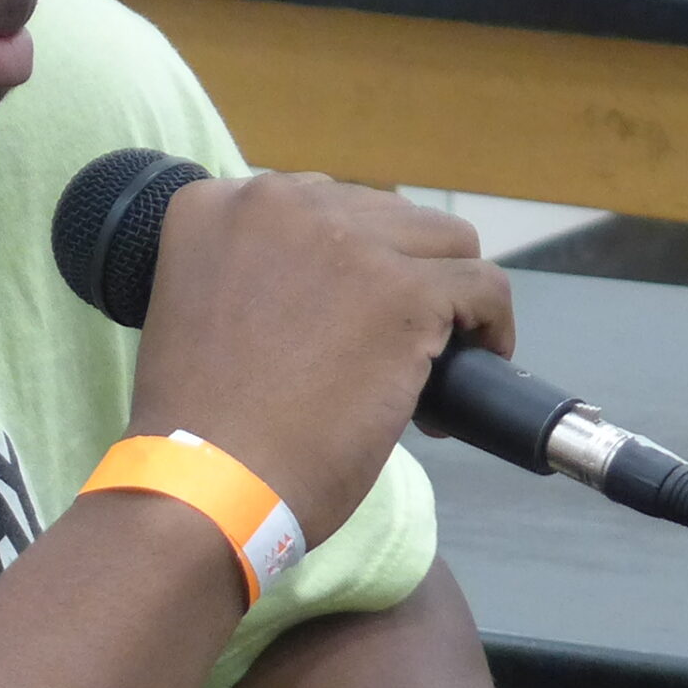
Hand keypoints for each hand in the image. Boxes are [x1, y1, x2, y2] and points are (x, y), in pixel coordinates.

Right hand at [128, 173, 512, 548]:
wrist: (205, 486)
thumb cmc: (199, 429)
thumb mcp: (200, 312)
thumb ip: (255, 274)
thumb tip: (340, 285)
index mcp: (216, 205)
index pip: (320, 207)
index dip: (346, 263)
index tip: (349, 316)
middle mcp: (275, 201)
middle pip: (386, 216)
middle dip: (397, 276)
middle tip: (388, 348)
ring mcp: (345, 241)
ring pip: (444, 243)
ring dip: (446, 296)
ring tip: (435, 356)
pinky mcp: (403, 290)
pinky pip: (484, 287)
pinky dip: (489, 328)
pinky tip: (475, 364)